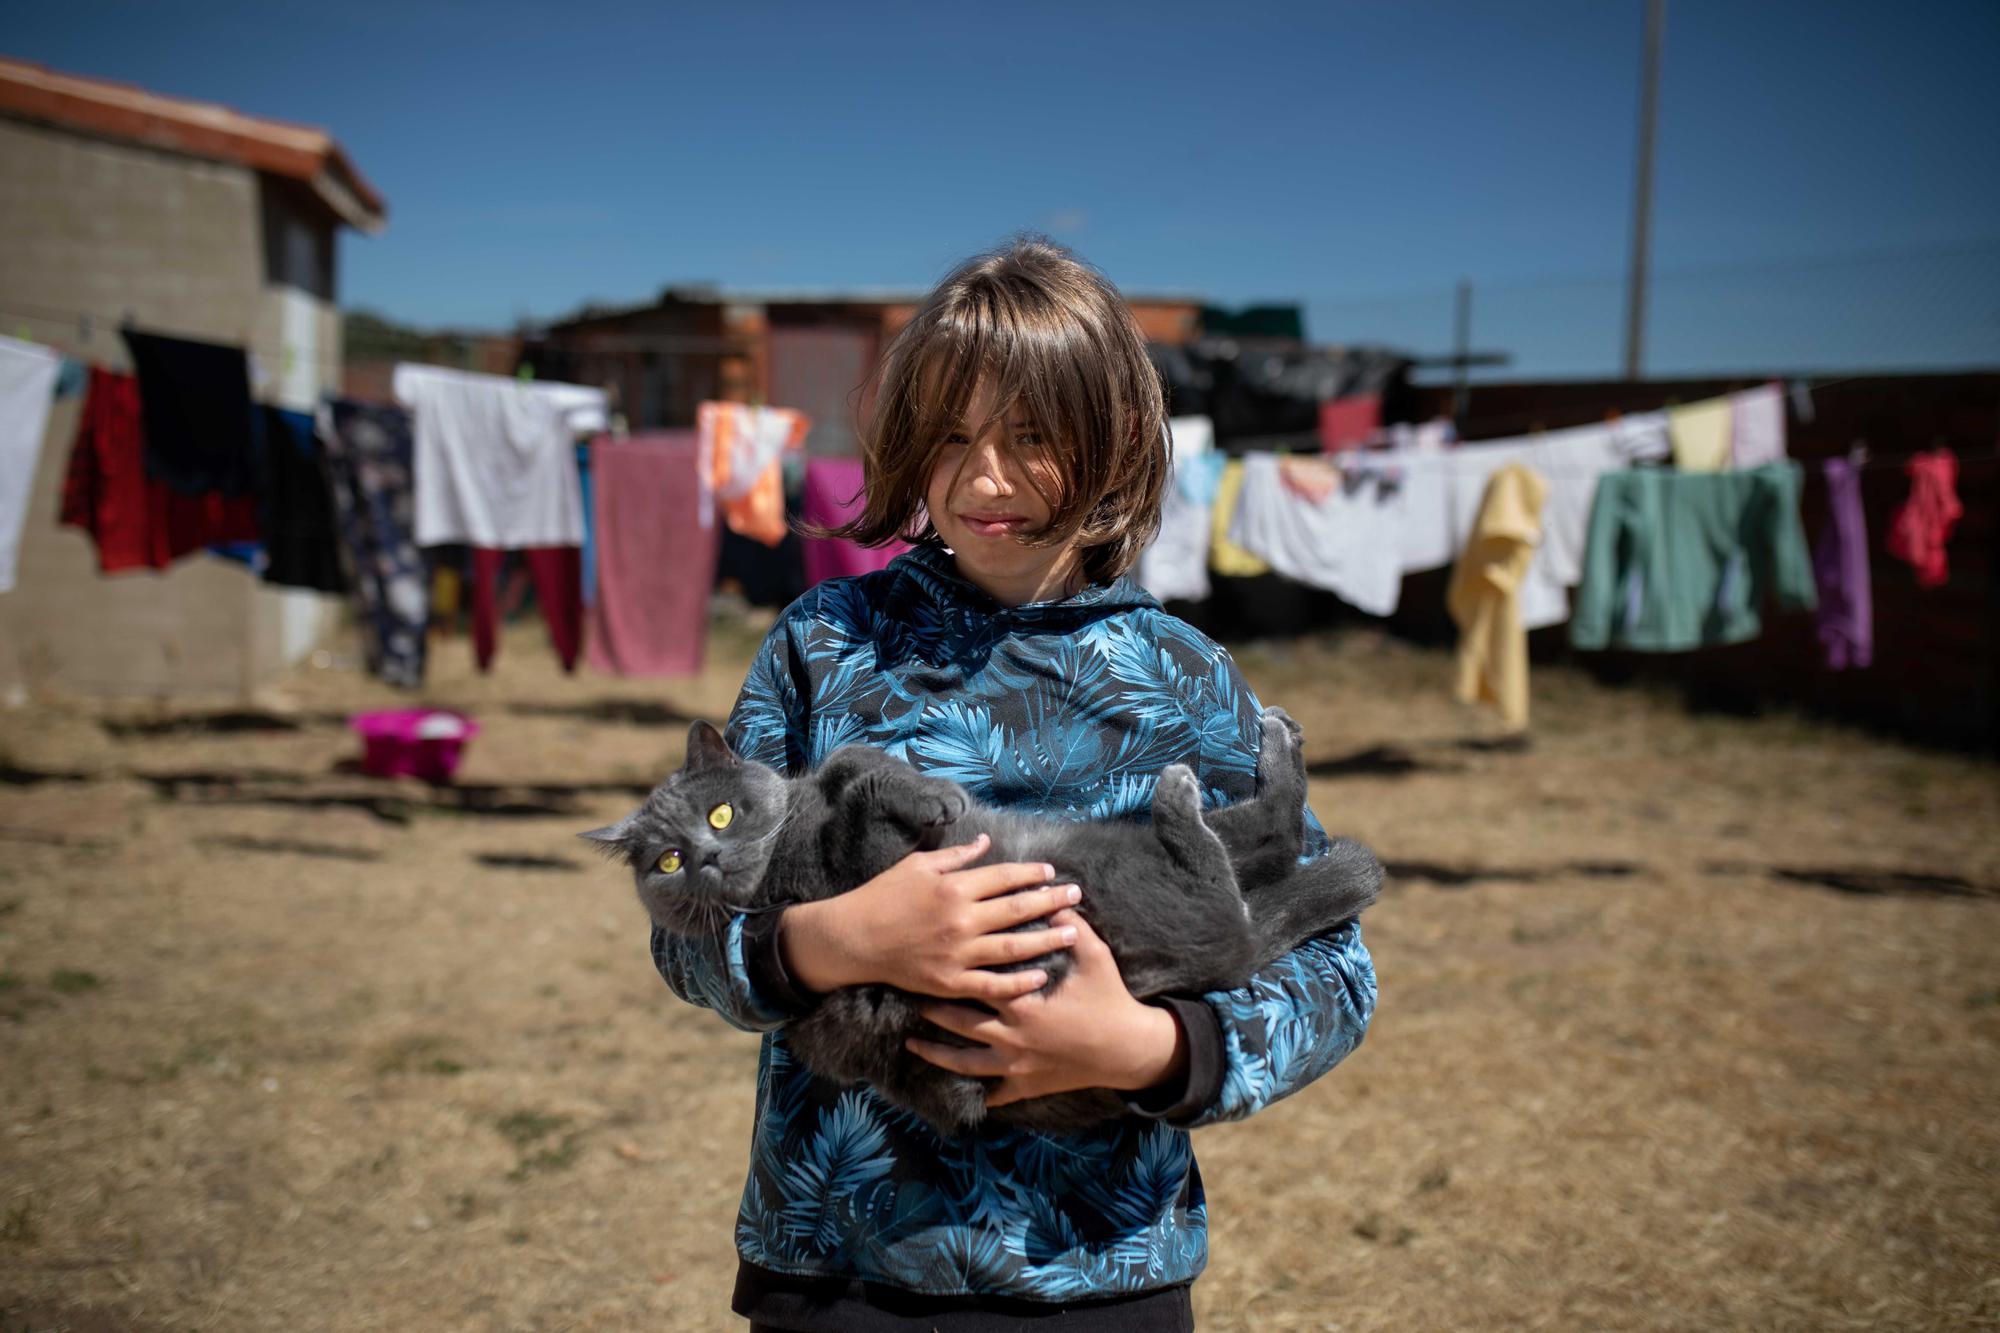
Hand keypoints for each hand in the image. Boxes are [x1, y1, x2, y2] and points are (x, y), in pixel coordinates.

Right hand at [779, 833, 1082, 1002]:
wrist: (853, 939)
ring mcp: (957, 953)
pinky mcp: (950, 982)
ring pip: (1014, 947)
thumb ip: (955, 856)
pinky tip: (1041, 975)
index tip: (1051, 871)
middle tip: (1077, 895)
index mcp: (953, 887)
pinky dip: (1020, 982)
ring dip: (1046, 939)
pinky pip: (993, 984)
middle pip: (1017, 909)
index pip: (1003, 877)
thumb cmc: (882, 896)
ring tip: (1072, 932)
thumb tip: (985, 843)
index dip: (1030, 873)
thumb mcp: (917, 865)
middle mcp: (961, 919)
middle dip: (1051, 901)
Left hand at [907, 909, 1188, 1104]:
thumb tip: (1056, 896)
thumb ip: (1073, 926)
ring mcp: (1017, 1066)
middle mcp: (1012, 1036)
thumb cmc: (1111, 999)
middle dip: (932, 1010)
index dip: (953, 970)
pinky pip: (993, 1092)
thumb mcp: (1095, 957)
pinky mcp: (1027, 1086)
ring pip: (964, 1063)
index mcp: (1024, 1001)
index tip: (927, 959)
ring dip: (936, 1054)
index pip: (978, 982)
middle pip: (959, 1022)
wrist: (1129, 1050)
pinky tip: (954, 1089)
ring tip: (910, 1044)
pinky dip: (974, 1091)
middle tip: (908, 997)